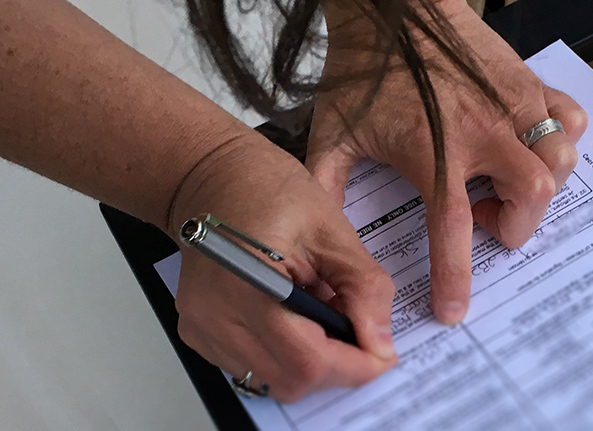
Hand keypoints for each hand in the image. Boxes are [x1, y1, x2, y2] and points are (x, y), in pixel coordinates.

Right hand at [168, 130, 397, 401]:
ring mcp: (201, 326)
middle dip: (336, 365)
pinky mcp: (198, 330)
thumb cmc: (266, 187)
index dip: (355, 367)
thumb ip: (363, 288)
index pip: (307, 359)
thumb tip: (380, 343)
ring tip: (320, 312)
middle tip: (355, 328)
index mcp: (245, 281)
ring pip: (272, 380)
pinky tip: (293, 317)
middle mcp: (212, 314)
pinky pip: (251, 366)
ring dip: (310, 360)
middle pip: (290, 380)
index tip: (382, 356)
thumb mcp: (331, 229)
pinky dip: (283, 354)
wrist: (215, 178)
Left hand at [307, 0, 587, 323]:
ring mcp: (509, 103)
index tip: (454, 309)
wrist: (389, 9)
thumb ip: (326, 184)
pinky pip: (568, 118)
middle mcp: (479, 130)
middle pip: (531, 197)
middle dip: (513, 225)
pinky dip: (556, 142)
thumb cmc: (361, 70)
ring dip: (534, 187)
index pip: (451, 227)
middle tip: (483, 218)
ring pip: (557, 161)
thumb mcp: (332, 134)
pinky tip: (522, 144)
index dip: (455, 276)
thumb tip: (321, 227)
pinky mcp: (524, 81)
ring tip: (498, 181)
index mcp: (431, 151)